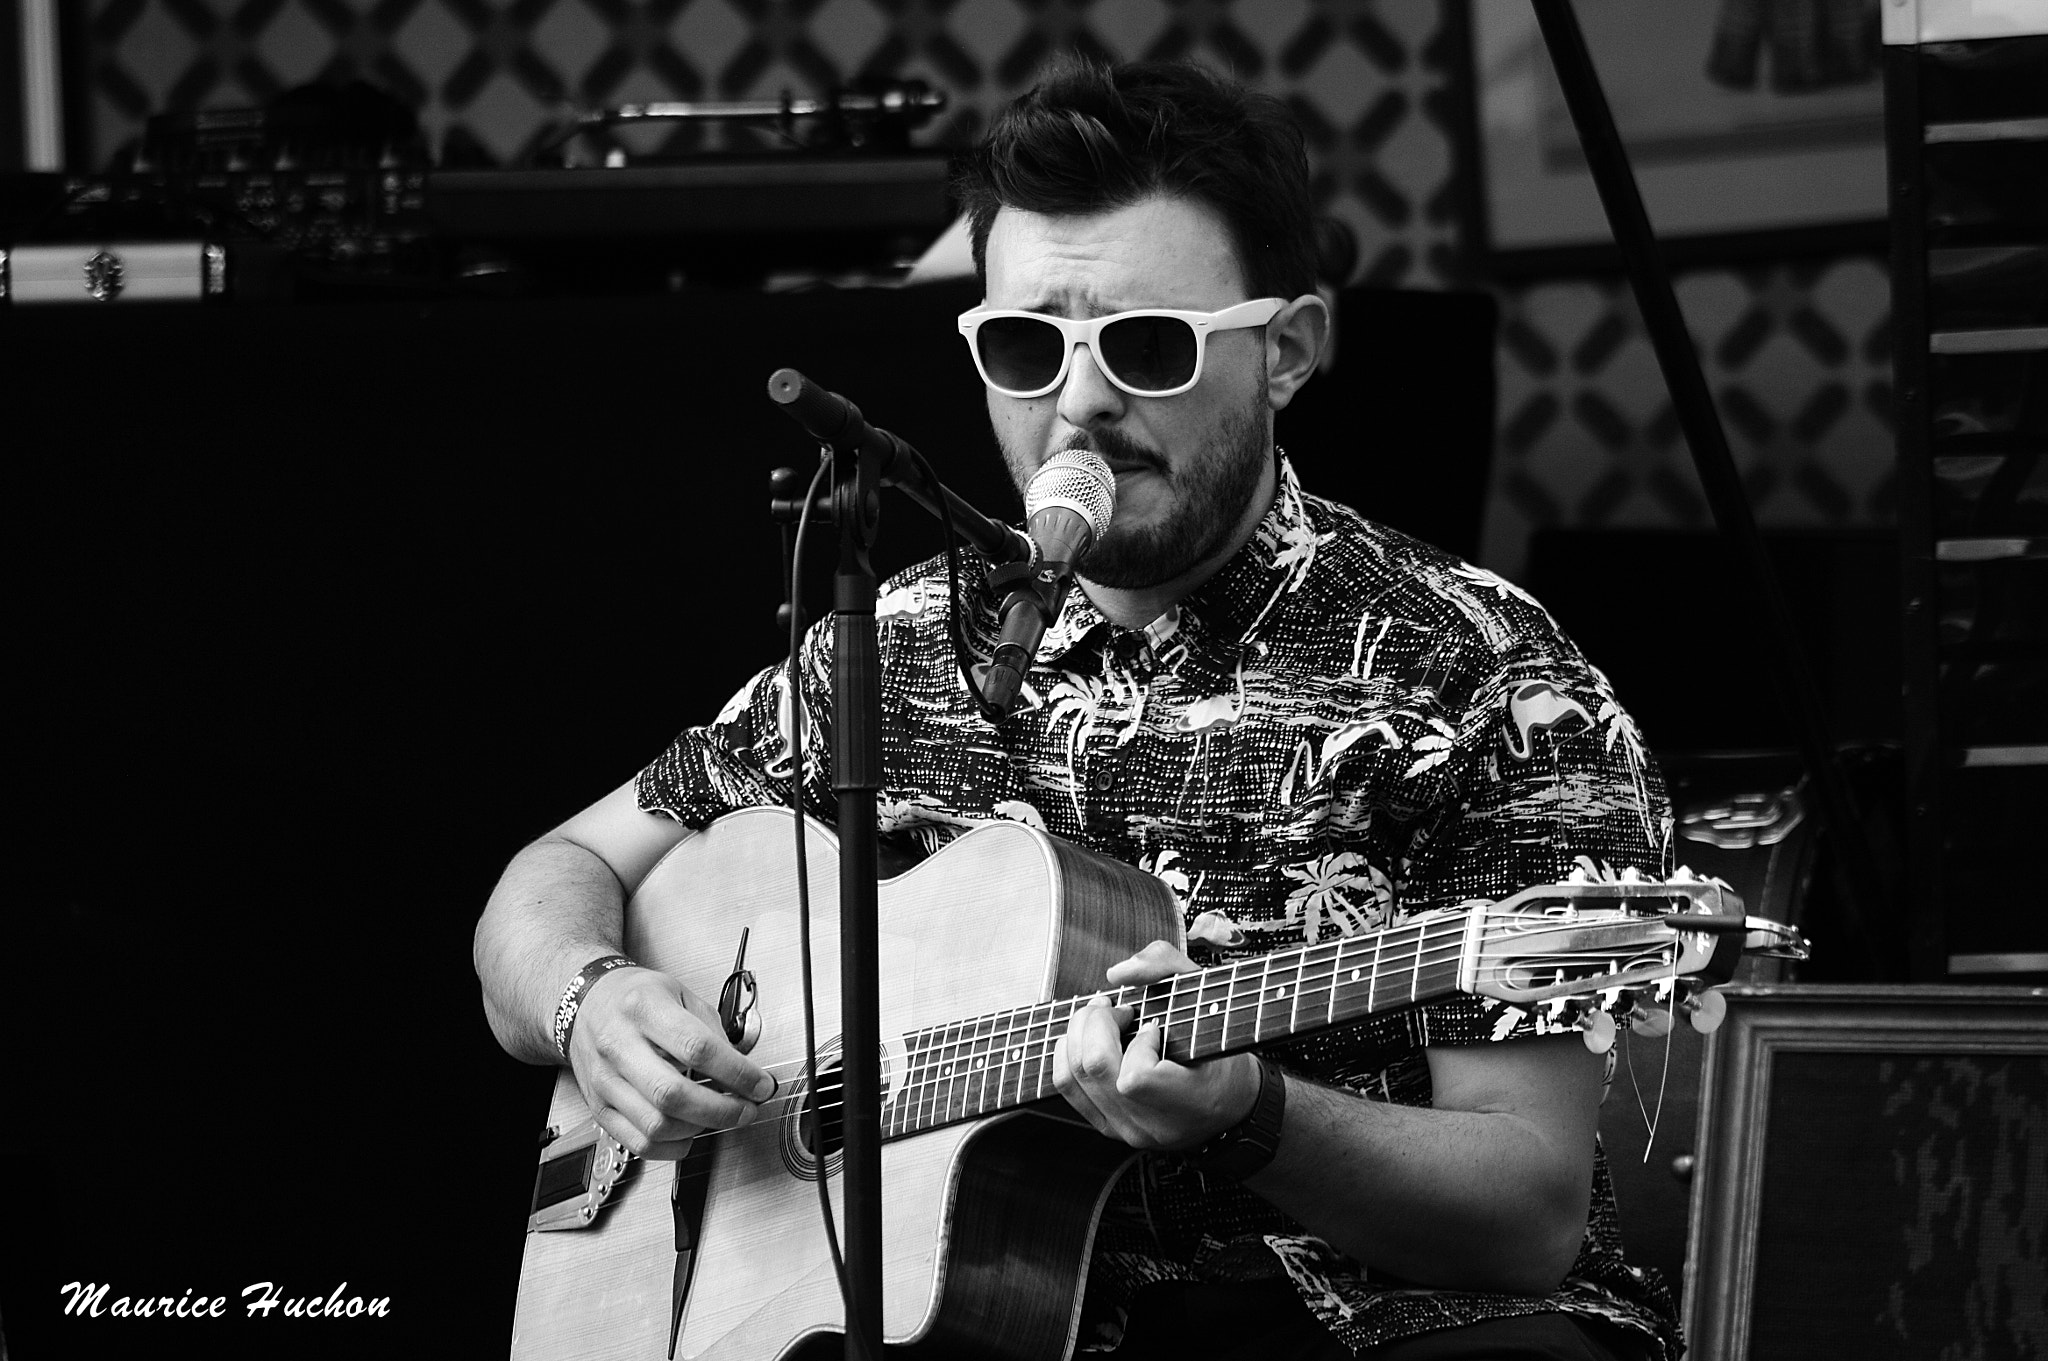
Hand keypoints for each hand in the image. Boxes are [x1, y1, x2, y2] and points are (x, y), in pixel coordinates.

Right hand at [566, 966, 776, 1158]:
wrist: (588, 1004)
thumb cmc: (636, 998)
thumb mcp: (680, 994)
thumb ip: (713, 1030)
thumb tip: (744, 1070)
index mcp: (644, 1009)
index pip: (696, 1048)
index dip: (736, 1072)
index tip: (761, 1084)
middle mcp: (619, 1045)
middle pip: (672, 1094)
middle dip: (721, 1111)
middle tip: (746, 1110)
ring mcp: (606, 1080)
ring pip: (656, 1125)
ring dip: (700, 1129)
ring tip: (719, 1117)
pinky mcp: (600, 1108)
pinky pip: (639, 1143)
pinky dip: (673, 1146)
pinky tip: (690, 1131)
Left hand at [1052, 940, 1260, 1150]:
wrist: (1227, 1099)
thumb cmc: (1220, 1046)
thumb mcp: (1207, 994)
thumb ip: (1166, 967)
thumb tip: (1118, 973)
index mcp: (1188, 1102)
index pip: (1135, 1078)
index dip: (1139, 1042)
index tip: (1156, 1027)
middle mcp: (1151, 1124)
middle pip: (1094, 1068)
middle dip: (1097, 1023)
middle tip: (1118, 1008)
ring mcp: (1126, 1129)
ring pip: (1072, 1076)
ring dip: (1079, 1033)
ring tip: (1102, 1019)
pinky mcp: (1107, 1126)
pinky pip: (1066, 1086)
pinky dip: (1069, 1052)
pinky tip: (1088, 1038)